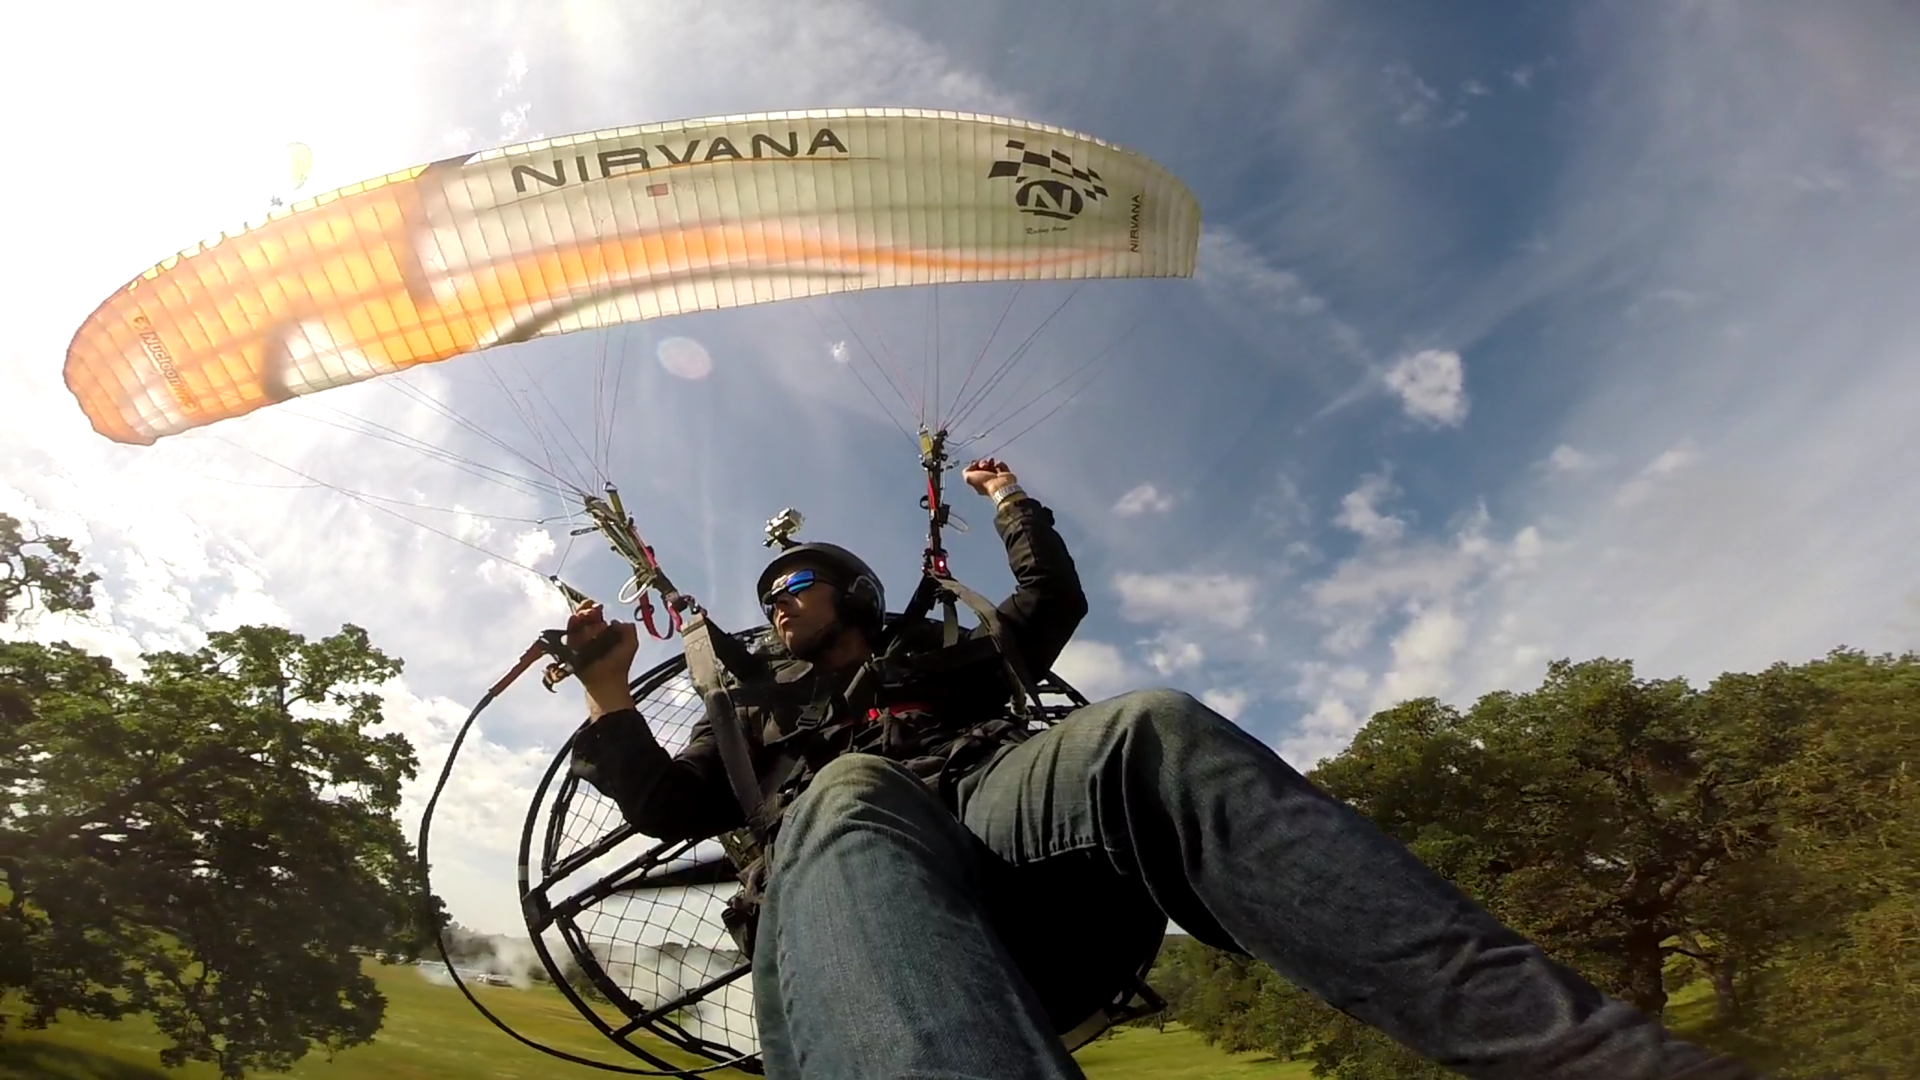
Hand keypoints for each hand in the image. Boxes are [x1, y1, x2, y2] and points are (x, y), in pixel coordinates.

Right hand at [566, 601, 638, 717]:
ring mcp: (578, 644)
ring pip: (574, 626)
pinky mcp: (570, 652)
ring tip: (584, 616)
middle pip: (582, 618)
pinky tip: (575, 620)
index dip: (593, 608)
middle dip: (585, 611)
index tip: (597, 606)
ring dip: (579, 618)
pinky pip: (568, 637)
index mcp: (602, 632)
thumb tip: (614, 621)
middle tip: (590, 611)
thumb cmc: (619, 665)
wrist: (607, 683)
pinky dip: (571, 627)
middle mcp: (589, 636)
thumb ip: (628, 629)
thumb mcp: (631, 644)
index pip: (594, 616)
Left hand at [963, 458, 1017, 497]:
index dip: (974, 465)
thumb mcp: (969, 477)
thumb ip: (966, 472)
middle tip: (985, 464)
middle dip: (983, 463)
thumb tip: (972, 466)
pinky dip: (999, 464)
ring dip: (990, 462)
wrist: (1001, 485)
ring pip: (992, 466)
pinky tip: (997, 465)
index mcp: (978, 483)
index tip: (976, 462)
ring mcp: (996, 479)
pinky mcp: (1004, 475)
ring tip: (991, 462)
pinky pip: (1001, 466)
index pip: (974, 472)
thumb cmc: (985, 482)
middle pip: (983, 468)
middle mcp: (987, 481)